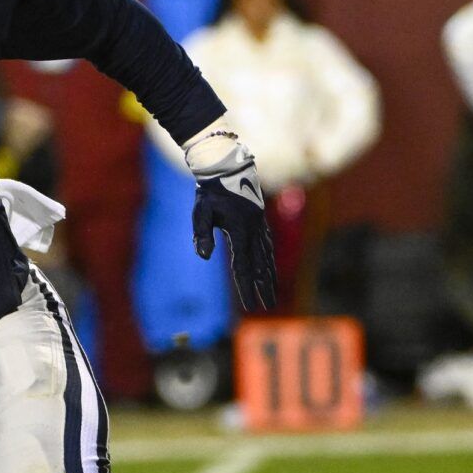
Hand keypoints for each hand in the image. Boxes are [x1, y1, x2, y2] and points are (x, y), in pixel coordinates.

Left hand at [187, 134, 276, 311]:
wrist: (225, 165)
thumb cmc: (209, 191)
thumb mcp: (201, 212)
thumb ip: (201, 234)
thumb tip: (203, 257)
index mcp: (240, 230)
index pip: (243, 266)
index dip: (246, 288)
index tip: (249, 306)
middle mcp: (255, 229)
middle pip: (261, 265)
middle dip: (264, 288)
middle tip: (267, 308)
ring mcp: (260, 225)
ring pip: (267, 256)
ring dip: (270, 277)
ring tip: (271, 294)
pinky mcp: (259, 220)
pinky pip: (267, 245)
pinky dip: (269, 260)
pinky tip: (269, 269)